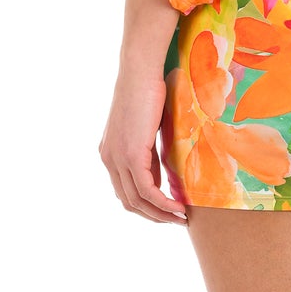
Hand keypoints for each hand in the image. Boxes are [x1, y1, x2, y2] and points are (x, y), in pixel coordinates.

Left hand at [99, 59, 187, 223]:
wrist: (140, 71)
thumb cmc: (148, 90)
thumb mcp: (146, 128)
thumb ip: (148, 151)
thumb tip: (162, 170)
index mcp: (109, 153)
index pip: (125, 191)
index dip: (147, 206)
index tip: (169, 210)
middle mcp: (108, 159)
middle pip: (129, 202)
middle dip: (154, 215)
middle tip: (177, 220)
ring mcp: (117, 158)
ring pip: (137, 201)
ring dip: (161, 214)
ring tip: (182, 218)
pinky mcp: (131, 155)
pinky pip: (147, 190)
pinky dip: (163, 203)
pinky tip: (179, 207)